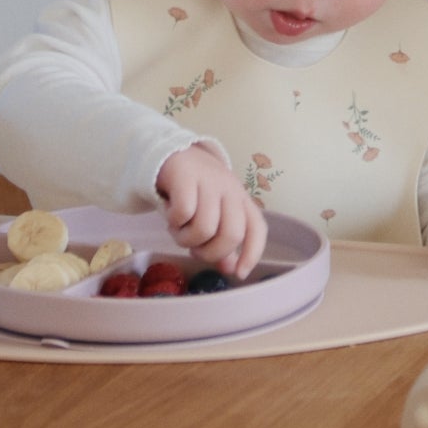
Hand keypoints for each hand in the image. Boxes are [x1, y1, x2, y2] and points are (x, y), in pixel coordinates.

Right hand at [156, 145, 268, 278]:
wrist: (171, 154)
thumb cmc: (195, 192)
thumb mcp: (213, 214)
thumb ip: (221, 240)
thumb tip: (231, 269)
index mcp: (241, 201)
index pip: (257, 228)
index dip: (252, 253)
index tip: (239, 273)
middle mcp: (230, 190)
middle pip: (232, 233)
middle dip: (211, 253)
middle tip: (194, 249)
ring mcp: (209, 182)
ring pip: (205, 228)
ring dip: (186, 239)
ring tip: (179, 229)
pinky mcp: (186, 177)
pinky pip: (183, 212)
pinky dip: (174, 221)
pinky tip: (170, 215)